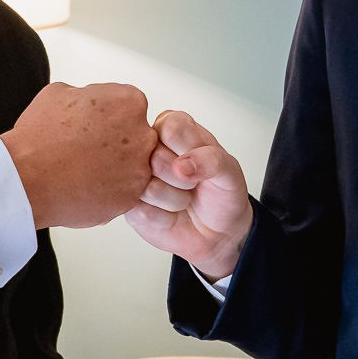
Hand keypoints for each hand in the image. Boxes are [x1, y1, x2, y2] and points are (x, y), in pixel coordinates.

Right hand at [2, 83, 154, 229]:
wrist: (27, 178)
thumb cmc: (39, 137)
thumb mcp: (60, 93)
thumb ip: (87, 95)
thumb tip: (87, 100)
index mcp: (129, 103)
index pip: (130, 106)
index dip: (109, 116)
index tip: (94, 126)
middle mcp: (142, 135)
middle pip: (137, 137)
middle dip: (116, 143)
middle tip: (88, 150)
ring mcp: (138, 170)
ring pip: (132, 167)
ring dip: (114, 169)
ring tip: (83, 171)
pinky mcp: (129, 198)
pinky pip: (123, 193)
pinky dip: (107, 192)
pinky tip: (85, 187)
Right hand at [125, 110, 251, 279]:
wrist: (216, 231)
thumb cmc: (220, 192)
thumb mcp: (229, 172)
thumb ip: (212, 160)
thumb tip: (181, 166)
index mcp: (171, 127)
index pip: (171, 127)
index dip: (187, 150)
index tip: (199, 162)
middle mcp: (148, 148)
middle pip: (155, 158)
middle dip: (183, 180)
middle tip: (192, 184)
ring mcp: (134, 176)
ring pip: (147, 188)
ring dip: (175, 201)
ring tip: (183, 198)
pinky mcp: (128, 204)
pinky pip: (142, 212)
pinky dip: (164, 218)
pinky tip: (170, 214)